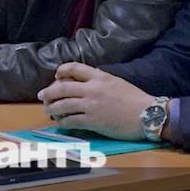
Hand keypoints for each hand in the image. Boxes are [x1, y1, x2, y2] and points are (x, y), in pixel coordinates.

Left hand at [37, 63, 154, 140]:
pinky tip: (60, 122)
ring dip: (52, 108)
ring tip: (47, 110)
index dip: (61, 71)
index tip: (56, 76)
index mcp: (100, 77)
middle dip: (49, 92)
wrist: (147, 115)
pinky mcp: (92, 121)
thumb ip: (100, 80)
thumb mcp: (116, 82)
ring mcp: (91, 106)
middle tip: (42, 95)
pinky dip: (62, 121)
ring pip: (63, 105)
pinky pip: (71, 120)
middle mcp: (92, 89)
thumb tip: (86, 82)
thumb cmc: (135, 99)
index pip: (74, 68)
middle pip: (63, 87)